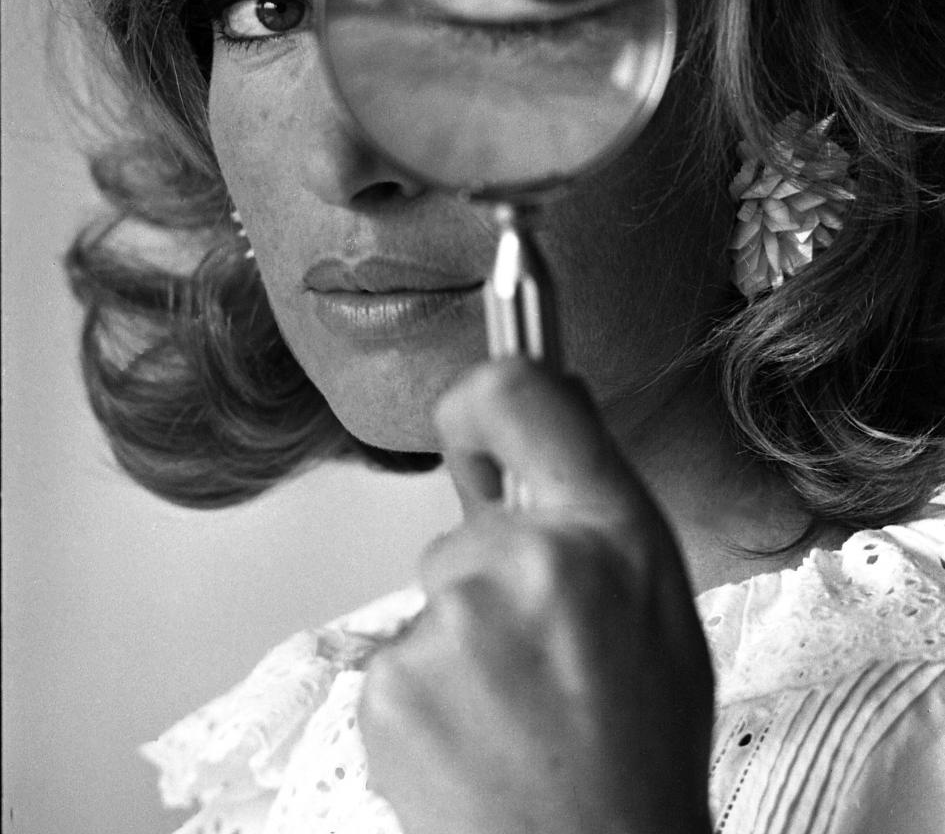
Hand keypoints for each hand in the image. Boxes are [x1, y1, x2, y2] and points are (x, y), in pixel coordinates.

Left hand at [358, 360, 714, 833]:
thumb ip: (602, 497)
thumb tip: (552, 396)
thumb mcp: (664, 603)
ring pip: (437, 594)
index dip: (482, 393)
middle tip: (540, 655)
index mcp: (610, 534)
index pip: (522, 392)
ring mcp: (453, 626)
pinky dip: (426, 692)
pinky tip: (478, 739)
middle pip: (469, 527)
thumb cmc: (640, 750)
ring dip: (462, 637)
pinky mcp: (392, 686)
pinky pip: (400, 655)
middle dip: (491, 575)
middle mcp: (530, 563)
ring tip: (518, 711)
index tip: (470, 416)